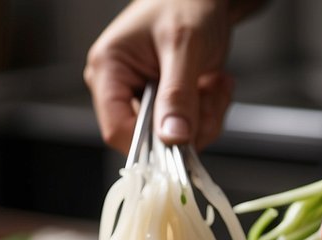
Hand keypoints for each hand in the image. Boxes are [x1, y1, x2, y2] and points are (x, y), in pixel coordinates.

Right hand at [84, 0, 239, 151]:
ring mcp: (144, 97)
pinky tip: (214, 84)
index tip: (184, 139)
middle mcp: (120, 87)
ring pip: (174, 137)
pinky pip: (189, 128)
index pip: (117, 130)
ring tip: (214, 83)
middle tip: (208, 95)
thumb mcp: (185, 46)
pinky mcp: (166, 103)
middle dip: (188, 124)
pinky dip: (210, 111)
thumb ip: (178, 94)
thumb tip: (172, 138)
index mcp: (108, 69)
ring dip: (205, 117)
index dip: (151, 144)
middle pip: (149, 139)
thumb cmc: (188, 2)